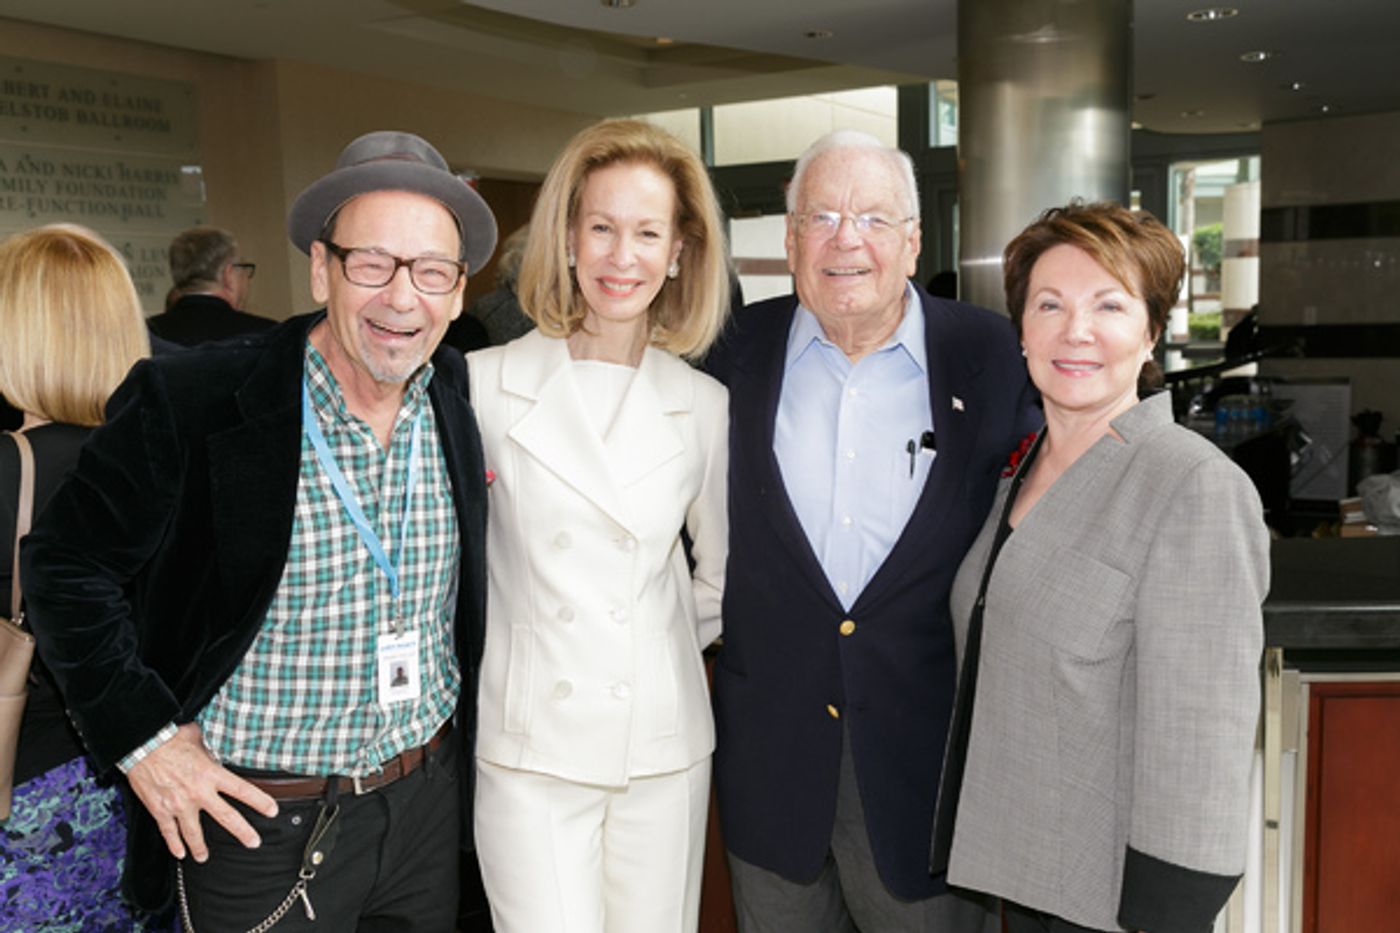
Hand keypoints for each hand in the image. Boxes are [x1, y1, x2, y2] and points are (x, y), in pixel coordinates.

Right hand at [126, 722, 278, 861]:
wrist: (141, 746)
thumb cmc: (170, 738)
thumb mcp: (197, 738)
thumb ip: (209, 749)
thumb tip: (214, 749)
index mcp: (211, 773)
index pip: (242, 790)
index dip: (260, 801)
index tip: (272, 811)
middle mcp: (198, 792)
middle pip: (226, 817)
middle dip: (243, 831)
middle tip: (254, 842)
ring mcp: (179, 804)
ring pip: (194, 832)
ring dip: (200, 847)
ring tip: (204, 858)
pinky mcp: (160, 810)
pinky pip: (169, 832)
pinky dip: (174, 844)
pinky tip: (180, 853)